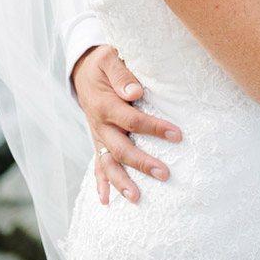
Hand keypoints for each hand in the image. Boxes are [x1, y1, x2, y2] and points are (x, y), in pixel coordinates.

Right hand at [72, 44, 181, 204]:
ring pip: (108, 162)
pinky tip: (105, 201)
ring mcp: (98, 136)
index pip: (131, 120)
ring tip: (136, 198)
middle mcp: (100, 124)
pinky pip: (97, 165)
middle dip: (141, 163)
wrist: (82, 71)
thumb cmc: (102, 63)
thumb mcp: (109, 58)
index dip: (154, 128)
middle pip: (121, 148)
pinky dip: (100, 183)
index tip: (177, 135)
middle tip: (164, 174)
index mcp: (105, 104)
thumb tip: (135, 92)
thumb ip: (121, 73)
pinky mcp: (98, 142)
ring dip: (121, 181)